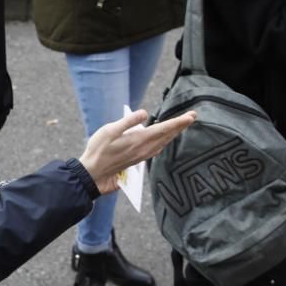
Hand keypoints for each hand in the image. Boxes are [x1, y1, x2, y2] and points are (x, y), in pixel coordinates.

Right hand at [79, 109, 195, 193]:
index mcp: (138, 140)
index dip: (178, 122)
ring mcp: (141, 156)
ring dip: (174, 134)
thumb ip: (128, 121)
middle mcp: (143, 149)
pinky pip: (157, 149)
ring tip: (181, 126)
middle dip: (180, 126)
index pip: (163, 129)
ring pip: (163, 143)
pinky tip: (164, 141)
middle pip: (167, 136)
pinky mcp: (137, 160)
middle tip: (193, 116)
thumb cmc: (98, 149)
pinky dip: (165, 142)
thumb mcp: (109, 130)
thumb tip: (145, 114)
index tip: (191, 115)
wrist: (93, 172)